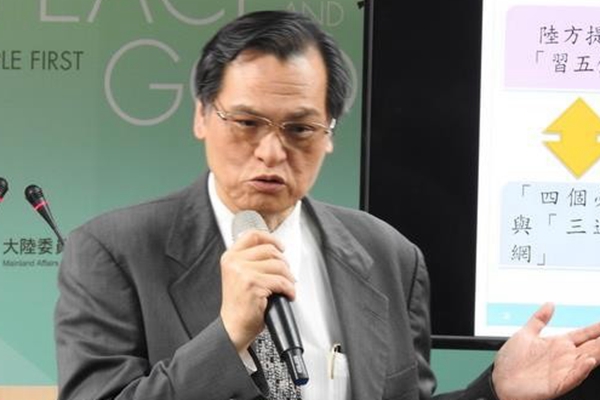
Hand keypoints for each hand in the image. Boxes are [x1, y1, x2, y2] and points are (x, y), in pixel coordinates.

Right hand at [219, 229, 295, 351]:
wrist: (233, 327)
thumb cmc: (239, 305)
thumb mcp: (239, 276)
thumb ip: (250, 260)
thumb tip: (275, 250)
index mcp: (230, 257)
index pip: (252, 235)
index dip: (270, 238)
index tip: (280, 247)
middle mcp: (234, 262)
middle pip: (270, 250)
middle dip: (284, 263)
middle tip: (287, 275)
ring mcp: (243, 272)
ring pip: (279, 265)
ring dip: (289, 278)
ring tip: (287, 286)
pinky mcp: (253, 284)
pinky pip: (281, 281)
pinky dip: (289, 289)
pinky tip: (288, 294)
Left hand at [492, 302, 599, 399]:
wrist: (500, 382)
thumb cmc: (511, 361)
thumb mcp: (525, 334)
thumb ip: (539, 319)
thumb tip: (550, 304)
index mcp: (558, 344)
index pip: (583, 334)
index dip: (596, 328)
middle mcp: (564, 357)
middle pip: (590, 347)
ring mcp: (562, 371)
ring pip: (586, 360)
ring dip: (597, 353)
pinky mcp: (557, 384)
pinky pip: (572, 377)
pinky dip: (581, 370)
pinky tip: (589, 361)